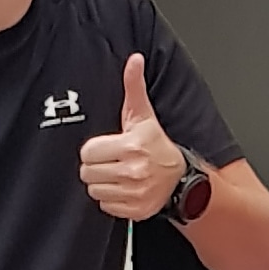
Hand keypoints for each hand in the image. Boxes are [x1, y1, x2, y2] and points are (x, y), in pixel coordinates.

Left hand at [79, 52, 185, 220]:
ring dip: (102, 184)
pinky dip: (111, 200)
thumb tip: (134, 60)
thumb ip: (134, 87)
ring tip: (116, 174)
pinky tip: (122, 189)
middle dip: (95, 167)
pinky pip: (105, 207)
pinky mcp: (134, 210)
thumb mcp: (144, 115)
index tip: (106, 148)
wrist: (181, 178)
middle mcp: (133, 171)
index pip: (87, 152)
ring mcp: (134, 193)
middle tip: (110, 162)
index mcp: (131, 145)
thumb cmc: (156, 145)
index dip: (94, 150)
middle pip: (87, 173)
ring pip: (94, 191)